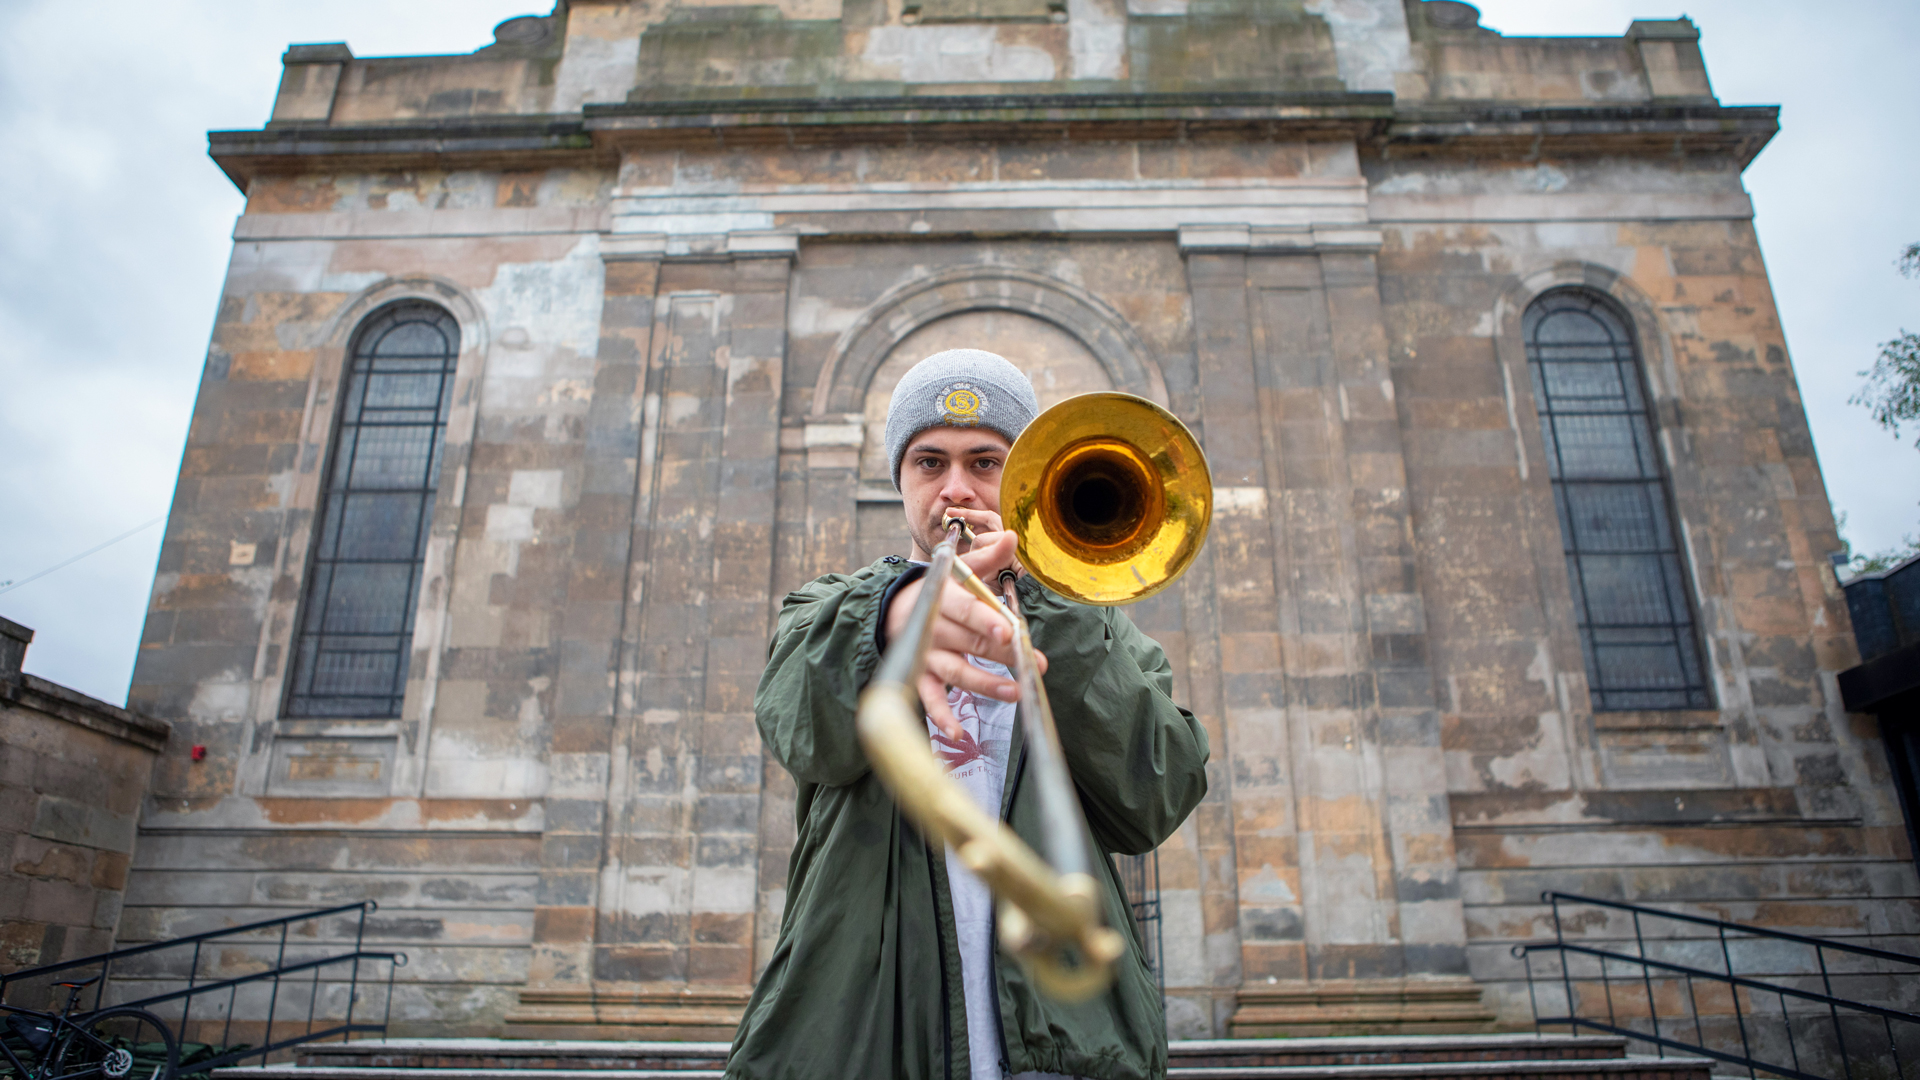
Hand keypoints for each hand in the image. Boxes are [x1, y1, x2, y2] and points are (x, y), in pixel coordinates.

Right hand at [884, 527, 1047, 739]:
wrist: (889, 611)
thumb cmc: (937, 593)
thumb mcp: (958, 574)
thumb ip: (986, 559)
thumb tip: (1013, 536)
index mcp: (944, 598)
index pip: (966, 608)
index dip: (986, 619)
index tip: (1008, 631)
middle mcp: (933, 627)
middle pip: (970, 642)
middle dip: (1003, 655)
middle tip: (1034, 665)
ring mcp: (925, 654)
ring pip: (956, 672)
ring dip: (984, 685)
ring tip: (1014, 694)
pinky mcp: (920, 677)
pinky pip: (930, 700)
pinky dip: (941, 717)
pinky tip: (958, 734)